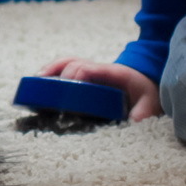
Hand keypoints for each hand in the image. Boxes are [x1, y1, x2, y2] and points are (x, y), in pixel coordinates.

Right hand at [39, 56, 162, 120]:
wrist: (146, 86)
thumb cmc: (146, 95)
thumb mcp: (150, 104)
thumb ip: (143, 113)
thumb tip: (133, 123)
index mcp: (114, 73)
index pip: (92, 67)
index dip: (77, 74)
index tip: (68, 87)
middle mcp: (99, 69)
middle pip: (75, 63)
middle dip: (60, 74)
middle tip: (47, 89)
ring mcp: (90, 72)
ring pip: (67, 63)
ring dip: (51, 70)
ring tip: (35, 82)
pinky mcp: (84, 78)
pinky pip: (64, 69)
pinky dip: (51, 72)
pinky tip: (38, 82)